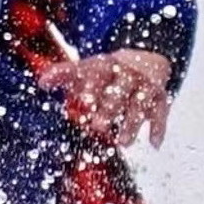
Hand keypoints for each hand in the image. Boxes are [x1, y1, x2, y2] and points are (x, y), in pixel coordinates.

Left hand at [42, 46, 173, 150]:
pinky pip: (161, 113)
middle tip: (97, 127)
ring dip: (132, 124)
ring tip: (123, 143)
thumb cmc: (105, 73)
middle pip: (118, 92)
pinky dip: (158, 128)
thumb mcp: (85, 69)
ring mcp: (145, 86)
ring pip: (140, 105)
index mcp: (105, 67)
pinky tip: (154, 144)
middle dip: (109, 110)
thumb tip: (42, 82)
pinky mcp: (160, 98)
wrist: (144, 59)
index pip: (96, 76)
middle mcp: (126, 75)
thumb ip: (63, 75)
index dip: (91, 88)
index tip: (83, 101)